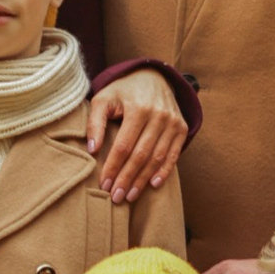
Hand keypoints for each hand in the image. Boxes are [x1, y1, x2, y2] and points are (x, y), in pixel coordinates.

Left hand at [84, 67, 188, 203]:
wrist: (153, 77)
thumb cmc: (123, 91)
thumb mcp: (103, 99)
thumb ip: (95, 122)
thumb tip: (93, 150)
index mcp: (138, 108)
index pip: (123, 145)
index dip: (113, 167)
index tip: (104, 184)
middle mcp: (158, 115)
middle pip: (141, 155)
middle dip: (127, 179)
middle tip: (116, 197)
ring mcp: (173, 122)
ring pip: (157, 157)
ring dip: (143, 180)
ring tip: (130, 195)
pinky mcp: (181, 128)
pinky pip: (173, 154)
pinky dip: (164, 171)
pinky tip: (153, 184)